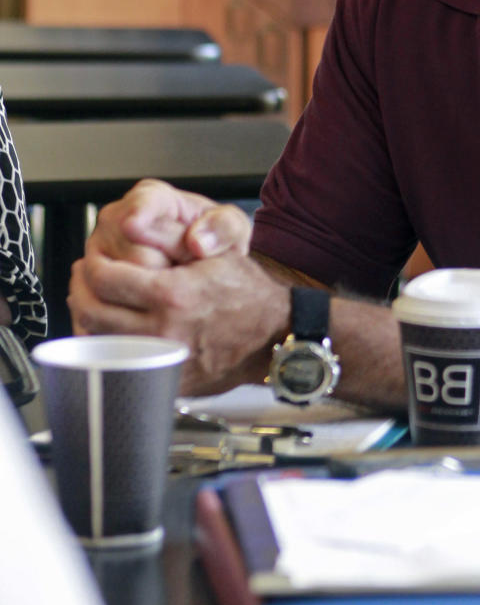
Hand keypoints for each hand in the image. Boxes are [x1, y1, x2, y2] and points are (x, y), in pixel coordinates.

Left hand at [69, 179, 290, 393]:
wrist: (274, 335)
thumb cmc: (248, 294)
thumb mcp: (217, 252)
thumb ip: (173, 235)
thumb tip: (132, 224)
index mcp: (173, 295)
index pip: (106, 278)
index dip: (92, 264)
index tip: (94, 257)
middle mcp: (164, 330)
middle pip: (93, 311)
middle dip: (81, 289)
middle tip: (84, 276)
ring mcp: (164, 359)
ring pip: (100, 340)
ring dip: (88, 317)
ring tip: (93, 300)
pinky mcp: (167, 379)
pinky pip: (121, 365)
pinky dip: (108, 346)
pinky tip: (112, 330)